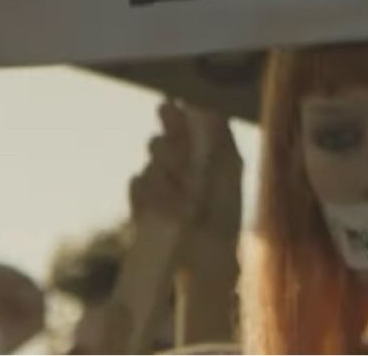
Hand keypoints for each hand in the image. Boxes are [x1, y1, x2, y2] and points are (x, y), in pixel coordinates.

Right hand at [129, 100, 242, 260]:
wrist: (210, 255)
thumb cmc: (225, 213)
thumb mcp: (230, 174)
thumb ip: (221, 142)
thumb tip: (210, 112)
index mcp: (191, 149)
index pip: (175, 122)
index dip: (171, 115)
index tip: (170, 111)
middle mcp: (168, 162)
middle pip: (158, 143)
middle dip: (173, 155)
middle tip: (188, 173)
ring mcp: (153, 183)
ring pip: (150, 166)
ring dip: (170, 181)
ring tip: (190, 204)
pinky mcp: (139, 204)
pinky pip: (137, 185)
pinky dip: (153, 195)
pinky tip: (170, 210)